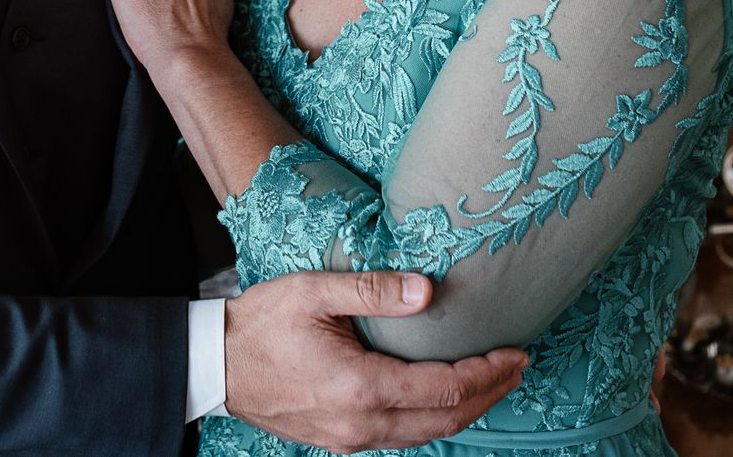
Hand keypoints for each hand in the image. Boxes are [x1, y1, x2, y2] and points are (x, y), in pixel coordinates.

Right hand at [222, 271, 527, 453]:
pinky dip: (432, 420)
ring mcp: (350, 440)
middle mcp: (361, 425)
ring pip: (425, 435)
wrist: (215, 366)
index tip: (515, 352)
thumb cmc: (261, 324)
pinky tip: (441, 398)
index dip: (487, 372)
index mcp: (360, 386)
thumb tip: (428, 292)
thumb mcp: (314, 293)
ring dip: (464, 411)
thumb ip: (373, 290)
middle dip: (489, 394)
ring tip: (491, 382)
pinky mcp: (340, 442)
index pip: (445, 388)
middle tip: (517, 368)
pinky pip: (401, 438)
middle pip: (446, 420)